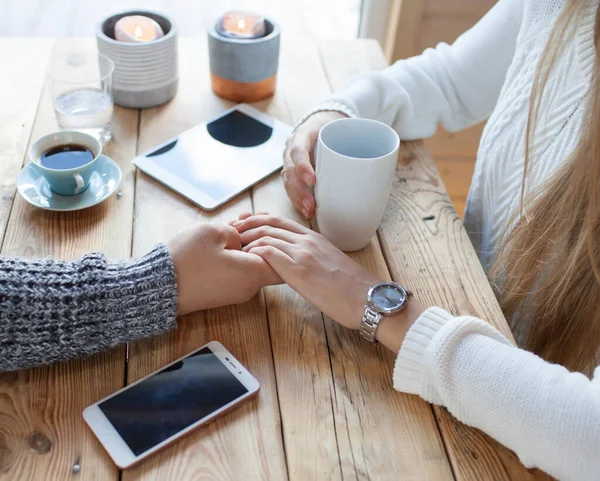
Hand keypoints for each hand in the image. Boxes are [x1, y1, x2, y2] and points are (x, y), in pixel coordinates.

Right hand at [166, 223, 280, 315]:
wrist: (158, 287)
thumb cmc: (186, 259)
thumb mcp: (214, 232)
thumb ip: (237, 232)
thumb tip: (241, 238)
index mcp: (253, 274)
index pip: (285, 262)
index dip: (279, 241)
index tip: (267, 225)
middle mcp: (249, 288)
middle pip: (268, 260)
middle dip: (260, 237)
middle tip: (247, 219)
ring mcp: (236, 292)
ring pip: (252, 264)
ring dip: (246, 244)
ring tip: (234, 224)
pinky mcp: (223, 293)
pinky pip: (238, 272)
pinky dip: (236, 255)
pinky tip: (224, 239)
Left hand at [233, 215, 426, 352]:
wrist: (368, 299)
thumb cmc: (353, 289)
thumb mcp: (331, 264)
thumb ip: (313, 258)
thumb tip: (300, 264)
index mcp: (314, 238)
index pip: (280, 221)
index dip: (258, 220)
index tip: (244, 224)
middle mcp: (307, 241)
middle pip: (268, 224)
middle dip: (246, 226)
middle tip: (232, 232)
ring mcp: (302, 254)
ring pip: (265, 236)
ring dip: (246, 240)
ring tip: (233, 247)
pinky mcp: (299, 270)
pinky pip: (268, 253)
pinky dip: (253, 253)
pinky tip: (246, 260)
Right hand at [284, 111, 347, 218]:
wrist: (323, 120)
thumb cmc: (337, 127)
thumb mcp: (346, 128)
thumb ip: (357, 142)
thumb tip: (384, 166)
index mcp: (305, 133)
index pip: (298, 150)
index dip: (303, 166)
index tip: (313, 181)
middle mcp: (292, 146)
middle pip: (289, 170)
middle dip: (300, 190)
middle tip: (312, 205)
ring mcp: (289, 159)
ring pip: (287, 181)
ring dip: (298, 199)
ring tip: (310, 212)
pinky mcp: (291, 170)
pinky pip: (290, 187)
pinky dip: (297, 200)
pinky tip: (307, 210)